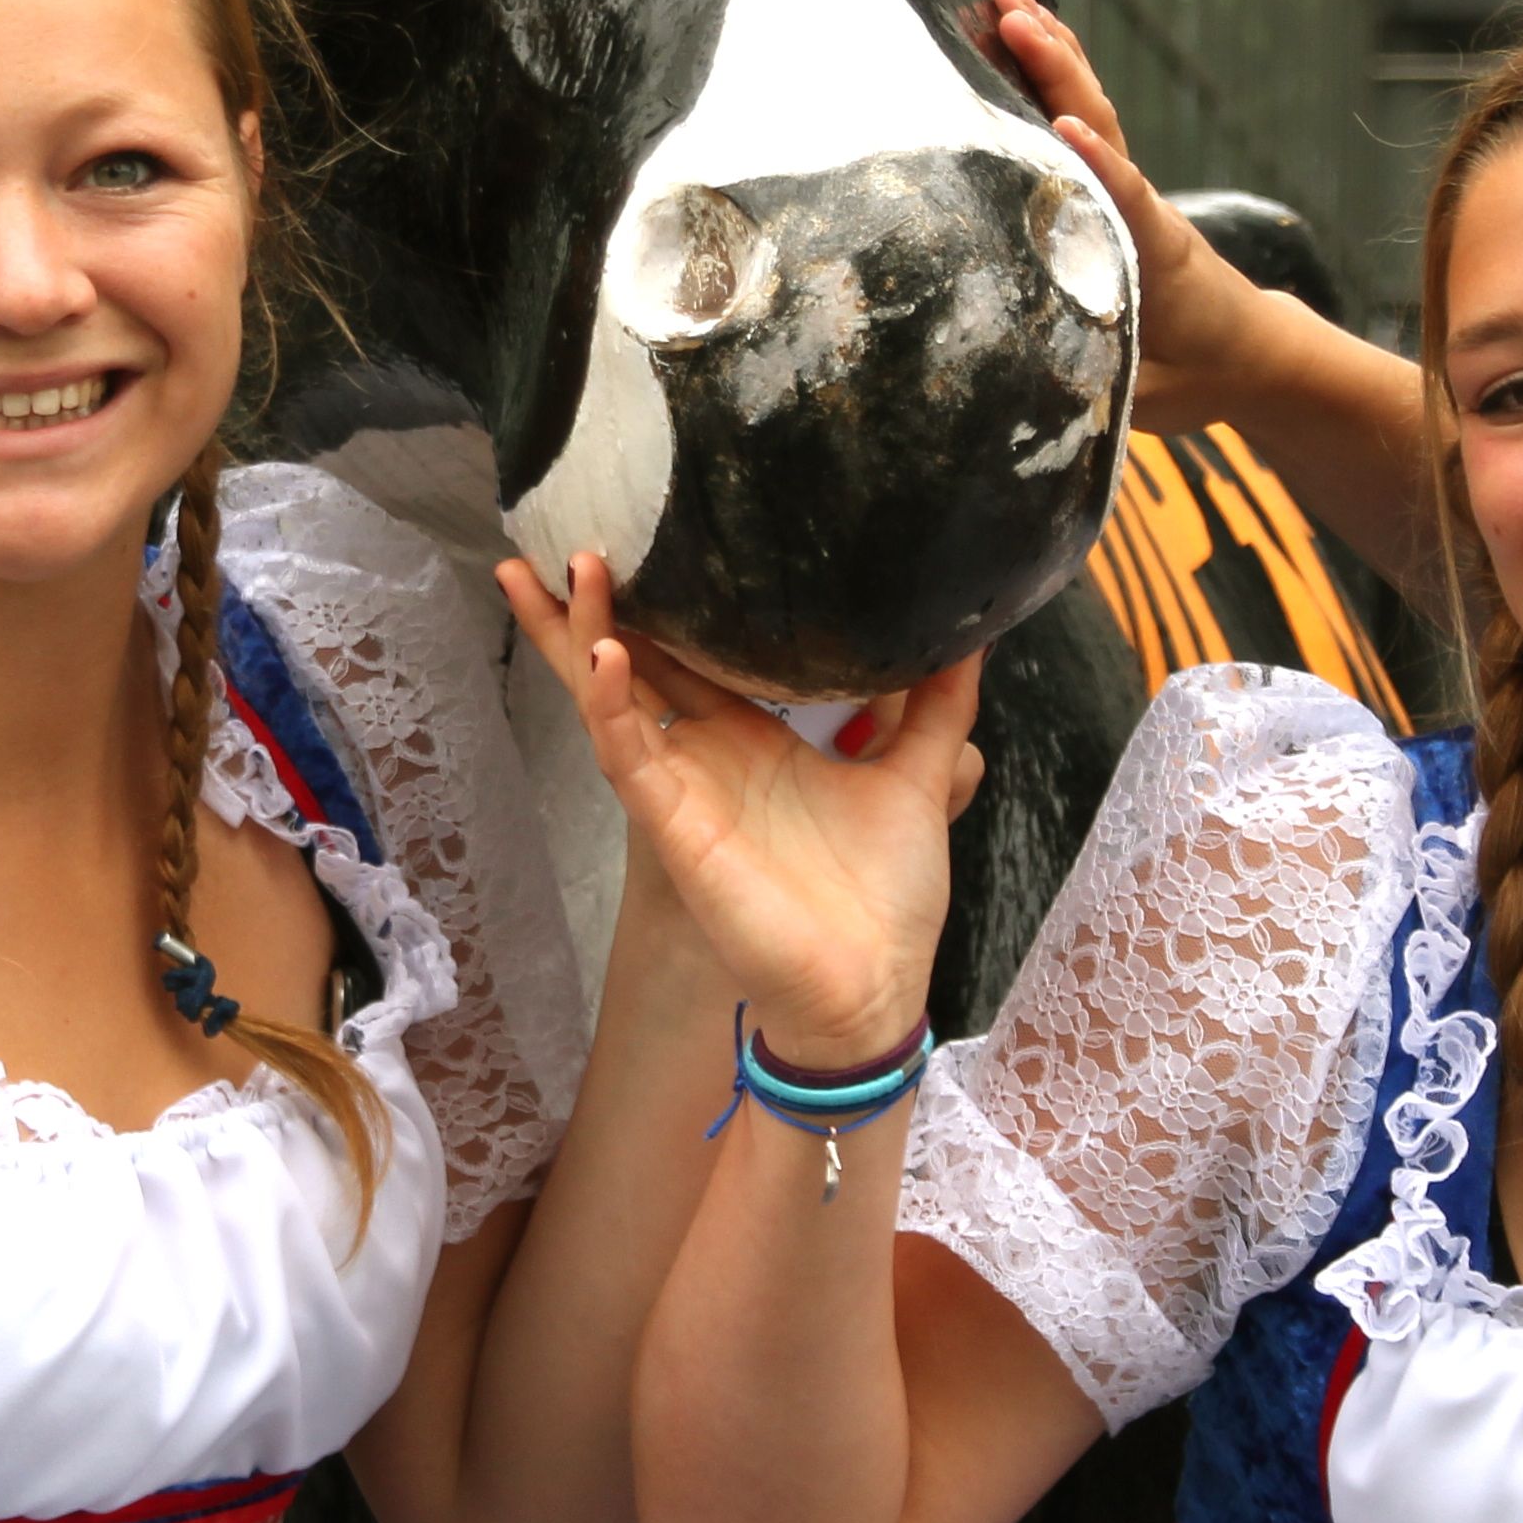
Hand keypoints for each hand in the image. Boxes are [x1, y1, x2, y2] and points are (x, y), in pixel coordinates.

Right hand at [497, 554, 980, 1062]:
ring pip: (612, 697)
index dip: (660, 601)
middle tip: (552, 536)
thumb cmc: (886, 896)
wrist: (872, 987)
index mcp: (756, 737)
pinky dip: (613, 705)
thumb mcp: (921, 776)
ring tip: (559, 571)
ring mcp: (684, 787)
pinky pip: (631, 755)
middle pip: (631, 663)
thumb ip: (938, 704)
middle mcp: (708, 753)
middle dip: (590, 605)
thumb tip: (970, 631)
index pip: (692, 653)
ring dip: (581, 635)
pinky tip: (602, 656)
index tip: (636, 536)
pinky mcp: (674, 825)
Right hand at [983, 0, 1279, 432]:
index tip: (1062, 131)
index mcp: (1153, 250)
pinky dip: (1053, 79)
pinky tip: (1019, 44)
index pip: (1122, 197)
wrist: (1254, 355)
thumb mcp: (1157, 395)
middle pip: (1098, 124)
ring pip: (1090, 110)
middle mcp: (1139, 204)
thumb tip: (1031, 382)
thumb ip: (1104, 384)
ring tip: (1008, 0)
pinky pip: (1082, 125)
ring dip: (1052, 55)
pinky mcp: (1115, 192)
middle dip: (1056, 67)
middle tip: (1009, 13)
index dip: (1093, 166)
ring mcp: (1128, 191)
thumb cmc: (1203, 374)